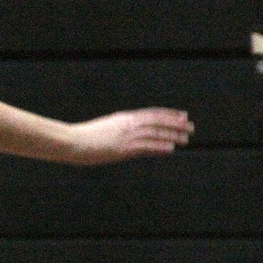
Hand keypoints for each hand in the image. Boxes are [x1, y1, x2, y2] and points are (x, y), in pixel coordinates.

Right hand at [64, 108, 193, 164]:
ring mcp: (125, 136)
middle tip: (191, 127)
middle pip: (157, 122)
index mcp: (123, 118)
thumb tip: (126, 137)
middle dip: (175, 124)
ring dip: (172, 135)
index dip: (169, 115)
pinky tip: (171, 148)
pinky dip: (159, 146)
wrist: (70, 141)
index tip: (182, 116)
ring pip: (154, 133)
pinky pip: (145, 146)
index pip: (151, 114)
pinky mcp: (122, 148)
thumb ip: (117, 131)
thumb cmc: (81, 138)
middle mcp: (127, 124)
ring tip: (186, 139)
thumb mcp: (103, 130)